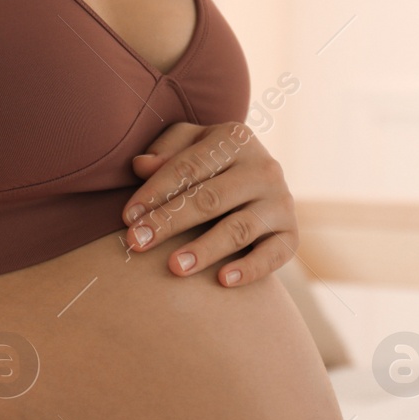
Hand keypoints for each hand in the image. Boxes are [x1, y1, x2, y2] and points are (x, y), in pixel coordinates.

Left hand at [121, 121, 297, 285]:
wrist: (258, 183)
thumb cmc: (211, 164)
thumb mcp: (189, 145)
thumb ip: (165, 151)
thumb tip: (141, 166)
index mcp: (236, 139)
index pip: (189, 167)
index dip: (155, 192)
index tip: (127, 217)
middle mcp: (264, 168)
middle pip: (210, 198)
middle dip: (170, 222)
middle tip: (137, 243)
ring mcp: (281, 202)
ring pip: (238, 229)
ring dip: (205, 249)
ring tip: (174, 267)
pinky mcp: (291, 234)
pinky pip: (272, 255)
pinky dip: (249, 269)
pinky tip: (222, 281)